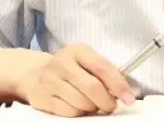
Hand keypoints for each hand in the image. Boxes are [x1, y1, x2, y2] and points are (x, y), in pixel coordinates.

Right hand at [15, 43, 134, 116]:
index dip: (119, 85)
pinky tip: (78, 106)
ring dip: (93, 109)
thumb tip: (125, 92)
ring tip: (92, 104)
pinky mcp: (42, 98)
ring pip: (82, 103)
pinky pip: (69, 112)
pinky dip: (79, 113)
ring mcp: (50, 81)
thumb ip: (104, 73)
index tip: (129, 98)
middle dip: (107, 102)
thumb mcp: (85, 61)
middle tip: (110, 106)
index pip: (103, 68)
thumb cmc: (69, 69)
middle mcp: (62, 63)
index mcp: (78, 50)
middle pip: (93, 88)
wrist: (34, 73)